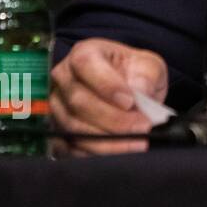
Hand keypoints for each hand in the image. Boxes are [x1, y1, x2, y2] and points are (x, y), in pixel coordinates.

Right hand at [49, 38, 167, 156]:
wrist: (127, 89)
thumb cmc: (134, 73)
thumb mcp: (149, 65)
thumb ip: (147, 76)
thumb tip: (140, 92)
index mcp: (85, 53)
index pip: (86, 64)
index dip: (107, 85)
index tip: (130, 102)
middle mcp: (63, 77)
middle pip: (79, 101)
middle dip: (114, 119)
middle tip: (142, 128)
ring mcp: (56, 105)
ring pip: (73, 126)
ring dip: (106, 140)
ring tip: (135, 144)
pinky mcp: (57, 129)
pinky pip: (69, 146)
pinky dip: (94, 153)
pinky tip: (117, 153)